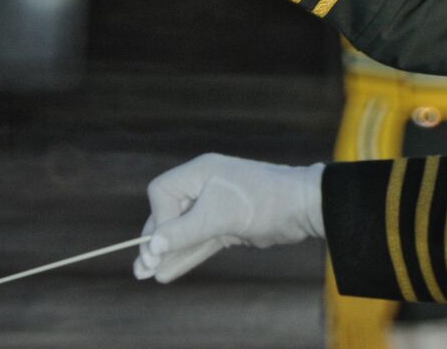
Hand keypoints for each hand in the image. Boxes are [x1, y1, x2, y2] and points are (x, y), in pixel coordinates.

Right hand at [134, 154, 324, 283]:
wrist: (305, 207)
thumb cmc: (262, 201)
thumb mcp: (220, 216)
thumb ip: (184, 232)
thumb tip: (151, 247)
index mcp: (200, 172)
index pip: (162, 192)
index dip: (159, 217)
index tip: (165, 238)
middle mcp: (205, 187)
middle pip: (170, 214)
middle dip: (157, 241)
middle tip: (142, 268)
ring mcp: (216, 207)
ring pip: (185, 232)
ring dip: (167, 253)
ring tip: (146, 275)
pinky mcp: (227, 226)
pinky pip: (200, 242)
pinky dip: (185, 256)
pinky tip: (167, 273)